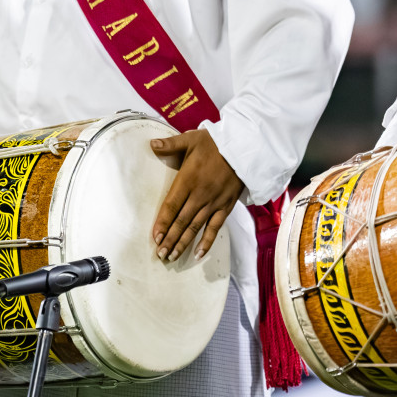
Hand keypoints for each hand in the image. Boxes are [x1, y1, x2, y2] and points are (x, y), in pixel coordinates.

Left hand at [150, 129, 243, 262]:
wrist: (246, 148)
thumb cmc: (216, 143)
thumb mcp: (192, 139)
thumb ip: (170, 144)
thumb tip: (151, 144)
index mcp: (188, 180)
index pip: (171, 206)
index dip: (162, 223)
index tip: (154, 238)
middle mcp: (200, 195)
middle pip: (181, 221)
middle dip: (169, 239)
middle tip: (160, 254)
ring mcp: (214, 202)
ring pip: (195, 227)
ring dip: (183, 243)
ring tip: (172, 257)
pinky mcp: (226, 206)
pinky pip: (215, 227)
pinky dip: (207, 241)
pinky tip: (199, 254)